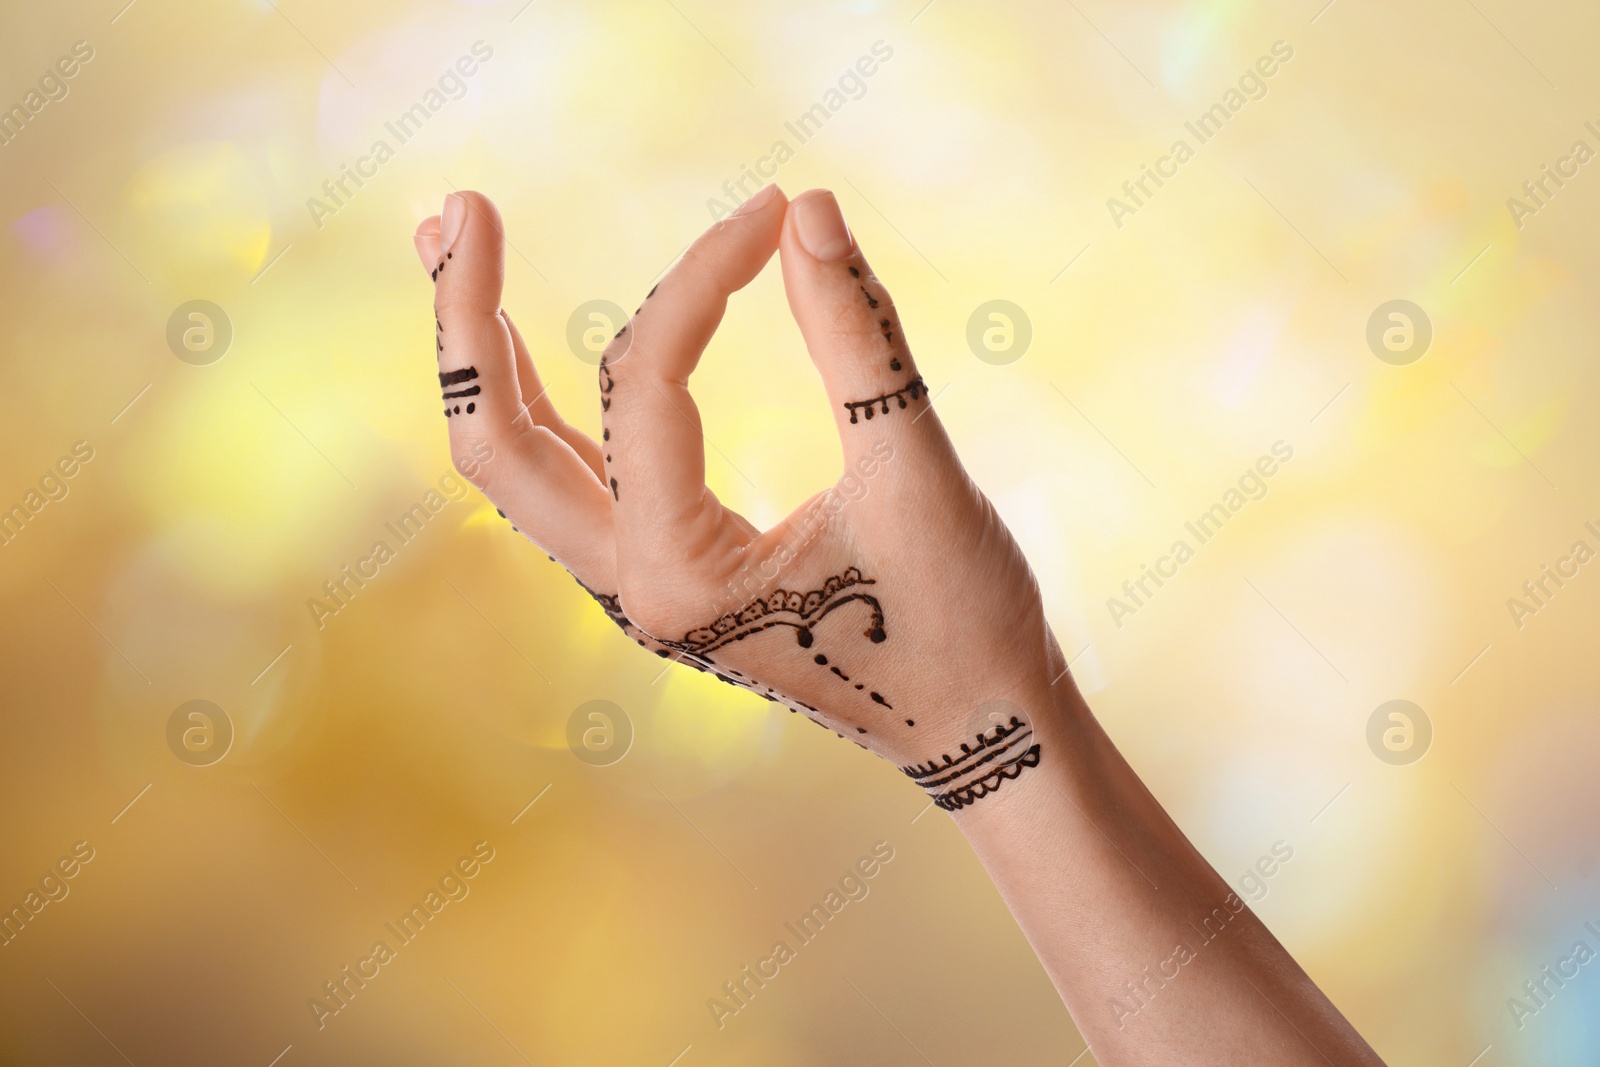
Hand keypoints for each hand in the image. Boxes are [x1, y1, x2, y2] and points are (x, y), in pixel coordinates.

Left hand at [412, 186, 1059, 808]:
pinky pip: (571, 480)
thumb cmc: (961, 619)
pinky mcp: (663, 572)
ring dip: (485, 360)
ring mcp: (638, 587)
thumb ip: (858, 338)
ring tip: (451, 243)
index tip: (774, 210)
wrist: (979, 726)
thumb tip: (808, 208)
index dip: (700, 278)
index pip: (646, 386)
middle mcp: (634, 591)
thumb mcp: (914, 473)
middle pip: (500, 445)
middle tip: (457, 207)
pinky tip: (521, 343)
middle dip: (468, 321)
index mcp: (682, 579)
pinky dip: (539, 403)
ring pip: (521, 465)